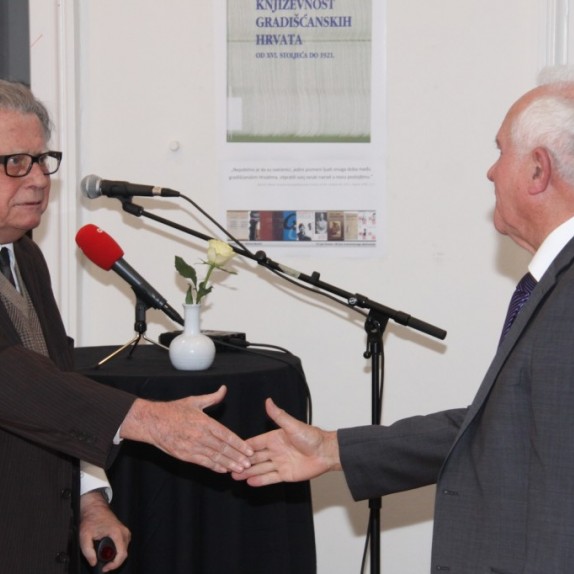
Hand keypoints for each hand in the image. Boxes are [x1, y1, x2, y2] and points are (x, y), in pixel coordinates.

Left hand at [79, 491, 129, 571]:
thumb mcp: (84, 536)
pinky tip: (109, 552)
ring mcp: (125, 531)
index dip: (114, 565)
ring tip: (105, 560)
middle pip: (124, 553)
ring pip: (125, 550)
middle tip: (104, 566)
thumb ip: (87, 551)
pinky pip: (124, 545)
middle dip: (114, 563)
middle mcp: (124, 532)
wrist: (95, 508)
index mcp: (116, 533)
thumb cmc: (91, 519)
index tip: (105, 568)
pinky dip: (118, 551)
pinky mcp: (124, 531)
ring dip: (116, 557)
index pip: (122, 554)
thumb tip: (93, 562)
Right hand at [120, 385, 252, 472]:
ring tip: (240, 468)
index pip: (226, 435)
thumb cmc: (174, 409)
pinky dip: (214, 466)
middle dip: (237, 456)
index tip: (249, 450)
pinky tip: (223, 470)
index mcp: (204, 421)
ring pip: (214, 457)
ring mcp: (192, 446)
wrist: (152, 421)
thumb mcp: (194, 401)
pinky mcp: (184, 455)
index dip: (239, 444)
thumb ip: (212, 398)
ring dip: (228, 463)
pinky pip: (202, 462)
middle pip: (223, 448)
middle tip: (249, 463)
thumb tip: (224, 389)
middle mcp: (200, 435)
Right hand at [231, 398, 340, 485]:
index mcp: (274, 438)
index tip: (231, 449)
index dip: (244, 446)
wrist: (326, 453)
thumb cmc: (312, 437)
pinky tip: (249, 482)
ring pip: (260, 468)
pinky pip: (270, 478)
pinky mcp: (285, 474)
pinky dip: (260, 480)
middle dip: (242, 461)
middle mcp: (275, 451)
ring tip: (234, 475)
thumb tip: (268, 401)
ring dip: (247, 472)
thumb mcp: (292, 425)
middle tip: (229, 465)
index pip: (255, 442)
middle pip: (255, 457)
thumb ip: (278, 415)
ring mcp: (279, 463)